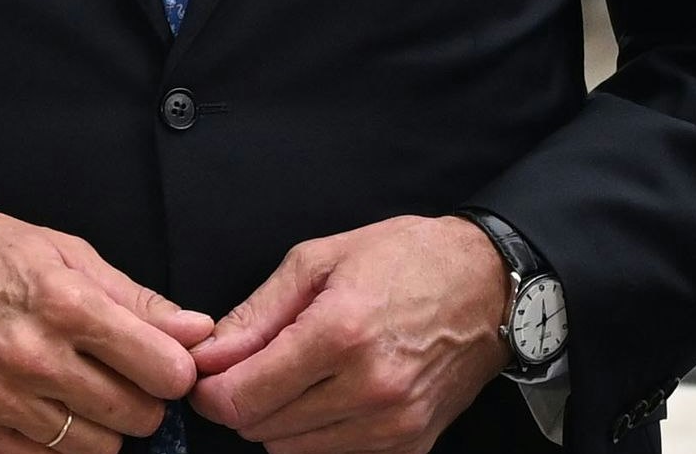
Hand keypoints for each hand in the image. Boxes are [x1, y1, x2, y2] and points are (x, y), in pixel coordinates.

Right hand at [0, 205, 216, 453]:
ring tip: (80, 390)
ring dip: (103, 426)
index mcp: (65, 304)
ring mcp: (3, 402)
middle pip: (136, 416)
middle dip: (143, 401)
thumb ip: (136, 300)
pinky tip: (48, 409)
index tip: (165, 363)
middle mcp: (35, 359)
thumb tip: (197, 331)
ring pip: (98, 449)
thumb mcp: (64, 253)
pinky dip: (60, 444)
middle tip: (123, 376)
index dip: (175, 370)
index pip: (162, 370)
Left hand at [187, 216, 506, 453]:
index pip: (244, 397)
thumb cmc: (404, 261)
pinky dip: (318, 436)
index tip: (208, 376)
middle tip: (254, 368)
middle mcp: (368, 388)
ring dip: (280, 422)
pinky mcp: (411, 446)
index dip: (210, 391)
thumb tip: (208, 356)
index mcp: (339, 333)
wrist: (487, 286)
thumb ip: (256, 314)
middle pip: (262, 429)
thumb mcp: (319, 260)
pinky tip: (329, 397)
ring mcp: (393, 425)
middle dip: (244, 401)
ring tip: (299, 378)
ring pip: (293, 452)